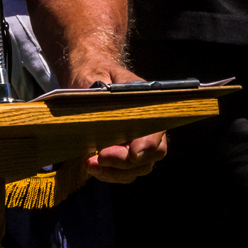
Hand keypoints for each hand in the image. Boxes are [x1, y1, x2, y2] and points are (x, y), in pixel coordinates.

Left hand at [68, 58, 169, 182]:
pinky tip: (91, 166)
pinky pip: (123, 173)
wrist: (90, 76)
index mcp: (150, 107)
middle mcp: (149, 129)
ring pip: (136, 170)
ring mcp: (137, 144)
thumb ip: (107, 94)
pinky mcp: (123, 155)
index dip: (146, 146)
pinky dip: (108, 174)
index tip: (132, 153)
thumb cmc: (98, 74)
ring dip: (114, 172)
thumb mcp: (102, 77)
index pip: (157, 133)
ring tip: (90, 164)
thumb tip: (108, 114)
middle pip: (149, 158)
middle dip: (124, 163)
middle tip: (100, 157)